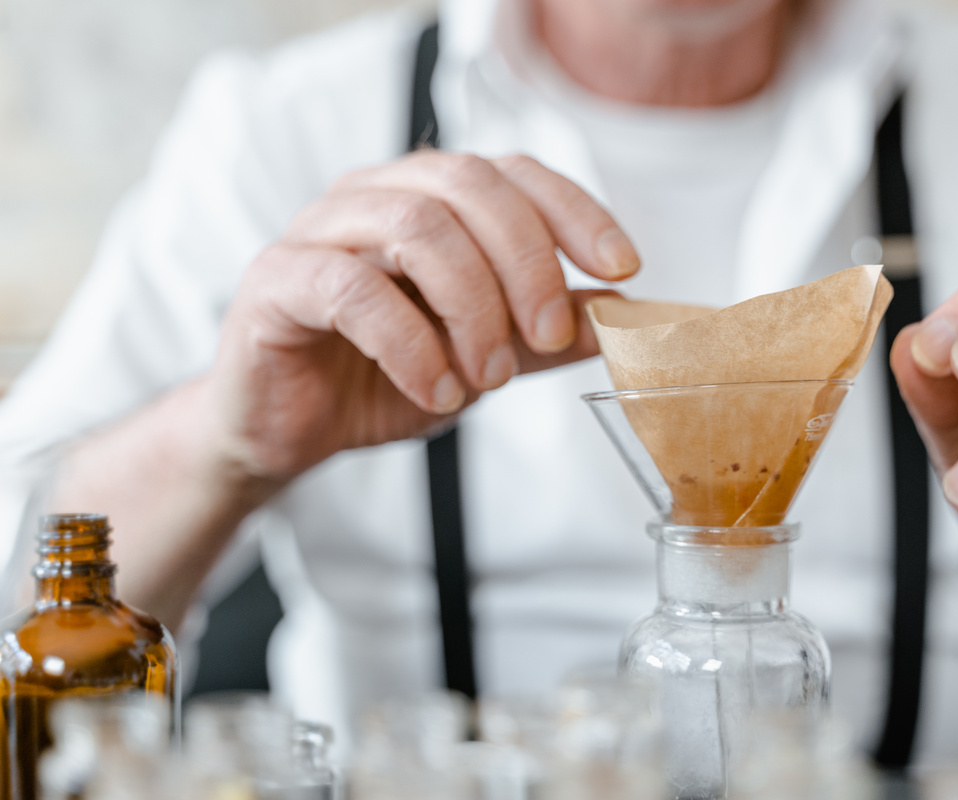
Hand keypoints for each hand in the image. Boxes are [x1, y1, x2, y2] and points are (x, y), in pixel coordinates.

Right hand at [204, 151, 638, 481]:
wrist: (291, 430)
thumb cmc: (382, 380)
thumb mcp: (484, 360)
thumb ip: (545, 336)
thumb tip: (622, 317)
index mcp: (429, 198)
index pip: (514, 172)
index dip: (576, 211)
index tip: (623, 268)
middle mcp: (375, 195)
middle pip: (470, 185)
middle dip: (528, 263)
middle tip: (550, 337)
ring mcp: (320, 230)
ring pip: (416, 226)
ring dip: (472, 306)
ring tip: (489, 377)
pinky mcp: (277, 279)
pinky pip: (351, 288)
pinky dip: (410, 344)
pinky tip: (436, 392)